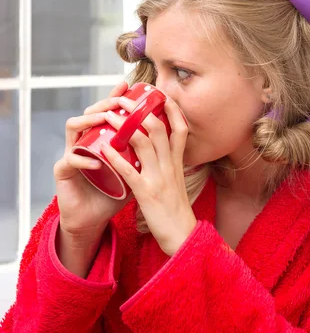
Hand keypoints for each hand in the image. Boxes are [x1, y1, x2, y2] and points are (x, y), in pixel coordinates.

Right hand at [53, 81, 133, 238]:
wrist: (93, 220)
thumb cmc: (113, 195)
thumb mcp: (134, 173)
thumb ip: (145, 156)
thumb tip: (169, 140)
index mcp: (101, 140)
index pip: (107, 113)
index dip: (115, 97)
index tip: (128, 85)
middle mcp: (85, 142)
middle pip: (89, 113)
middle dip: (103, 104)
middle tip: (116, 101)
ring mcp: (71, 154)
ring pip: (73, 127)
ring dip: (90, 122)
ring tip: (105, 121)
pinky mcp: (63, 172)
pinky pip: (70, 159)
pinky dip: (84, 159)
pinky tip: (98, 161)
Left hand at [101, 95, 196, 255]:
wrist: (183, 237)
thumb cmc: (177, 212)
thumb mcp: (177, 183)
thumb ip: (170, 166)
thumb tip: (163, 153)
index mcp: (177, 163)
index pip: (180, 129)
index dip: (172, 110)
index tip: (161, 95)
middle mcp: (169, 165)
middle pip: (158, 128)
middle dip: (140, 109)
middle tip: (123, 99)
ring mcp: (158, 178)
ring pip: (143, 142)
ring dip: (124, 125)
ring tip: (109, 115)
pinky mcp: (146, 193)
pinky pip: (129, 171)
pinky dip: (115, 158)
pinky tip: (103, 149)